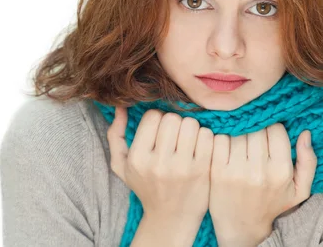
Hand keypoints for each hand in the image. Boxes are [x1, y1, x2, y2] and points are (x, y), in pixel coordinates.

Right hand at [107, 107, 213, 227]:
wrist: (171, 217)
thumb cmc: (146, 186)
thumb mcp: (122, 166)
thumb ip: (115, 135)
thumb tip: (120, 106)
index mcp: (138, 160)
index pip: (153, 117)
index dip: (157, 119)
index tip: (159, 131)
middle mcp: (159, 164)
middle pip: (173, 118)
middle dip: (174, 122)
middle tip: (175, 134)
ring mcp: (182, 167)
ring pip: (191, 124)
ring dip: (190, 128)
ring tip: (186, 140)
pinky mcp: (202, 170)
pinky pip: (207, 135)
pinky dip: (204, 137)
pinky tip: (198, 147)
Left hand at [208, 124, 316, 246]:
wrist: (242, 228)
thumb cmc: (273, 204)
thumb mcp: (299, 190)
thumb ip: (309, 161)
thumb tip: (305, 133)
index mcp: (280, 172)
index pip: (276, 129)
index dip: (273, 127)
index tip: (270, 133)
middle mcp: (258, 171)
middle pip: (256, 128)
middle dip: (256, 128)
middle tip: (255, 135)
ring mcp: (235, 171)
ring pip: (238, 132)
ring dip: (239, 131)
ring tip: (241, 140)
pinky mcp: (217, 172)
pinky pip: (219, 139)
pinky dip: (223, 137)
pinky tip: (228, 145)